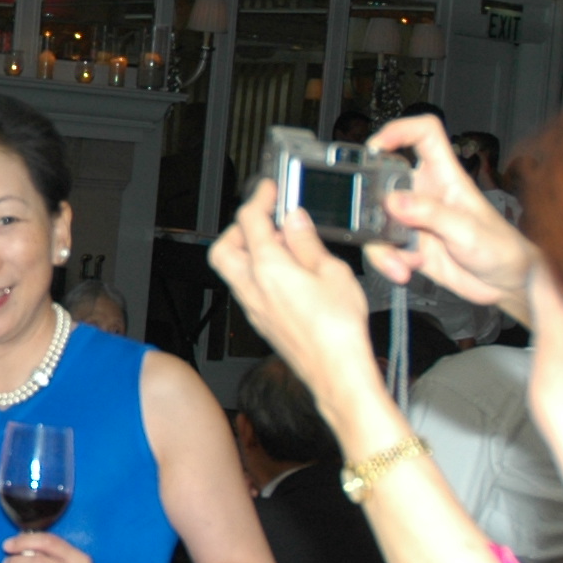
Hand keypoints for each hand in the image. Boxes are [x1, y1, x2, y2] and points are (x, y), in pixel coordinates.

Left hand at [210, 181, 383, 414]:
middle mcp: (252, 288)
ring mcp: (253, 308)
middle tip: (264, 218)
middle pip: (224, 247)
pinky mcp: (261, 322)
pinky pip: (247, 288)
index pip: (249, 221)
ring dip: (248, 251)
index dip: (258, 198)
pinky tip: (286, 272)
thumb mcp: (332, 271)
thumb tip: (295, 221)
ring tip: (281, 244)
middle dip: (240, 227)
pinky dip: (258, 272)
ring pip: (233, 270)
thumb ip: (308, 242)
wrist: (336, 373)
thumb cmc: (337, 330)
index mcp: (267, 268)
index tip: (268, 189)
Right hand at [362, 115, 535, 311]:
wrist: (506, 283)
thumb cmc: (501, 248)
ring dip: (380, 245)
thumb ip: (432, 215)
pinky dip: (388, 262)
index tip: (376, 147)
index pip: (423, 135)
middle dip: (369, 199)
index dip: (399, 131)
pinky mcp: (408, 245)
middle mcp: (425, 194)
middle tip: (370, 219)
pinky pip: (383, 249)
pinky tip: (406, 270)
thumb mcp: (469, 230)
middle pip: (384, 179)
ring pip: (377, 220)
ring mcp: (414, 220)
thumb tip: (394, 201)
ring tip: (398, 263)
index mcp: (445, 176)